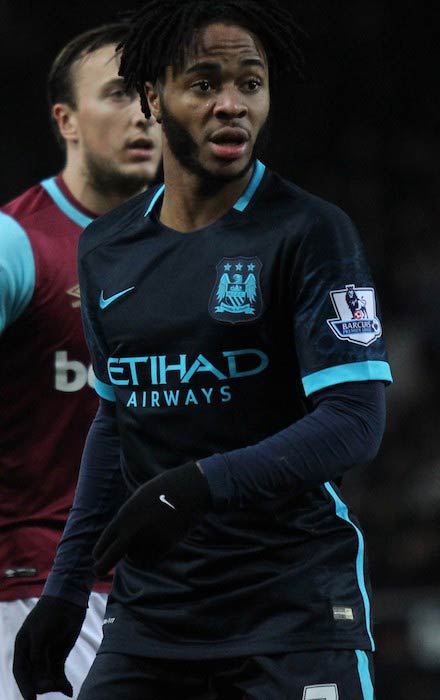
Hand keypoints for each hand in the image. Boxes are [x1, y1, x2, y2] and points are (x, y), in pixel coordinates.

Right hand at [13, 596, 85, 699]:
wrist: (69, 599)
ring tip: (63, 686)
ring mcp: (46, 655)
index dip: (24, 686)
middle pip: (34, 677)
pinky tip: (69, 690)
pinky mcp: (59, 655)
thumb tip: (40, 681)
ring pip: (47, 677)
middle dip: (41, 685)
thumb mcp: (40, 633)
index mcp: (23, 646)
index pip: (21, 671)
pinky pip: (59, 674)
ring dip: (54, 685)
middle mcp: (33, 653)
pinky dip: (63, 683)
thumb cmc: (50, 613)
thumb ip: (37, 657)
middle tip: (52, 685)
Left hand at [93, 461, 211, 574]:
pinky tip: (156, 543)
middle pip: (110, 558)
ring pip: (134, 558)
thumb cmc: (161, 491)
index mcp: (123, 517)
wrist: (186, 489)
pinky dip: (150, 556)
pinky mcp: (164, 545)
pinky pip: (151, 559)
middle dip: (101, 567)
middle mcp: (132, 531)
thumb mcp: (137, 502)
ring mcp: (148, 539)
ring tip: (147, 538)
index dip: (99, 553)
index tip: (97, 559)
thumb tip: (121, 540)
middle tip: (98, 571)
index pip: (104, 542)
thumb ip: (127, 520)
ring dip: (136, 554)